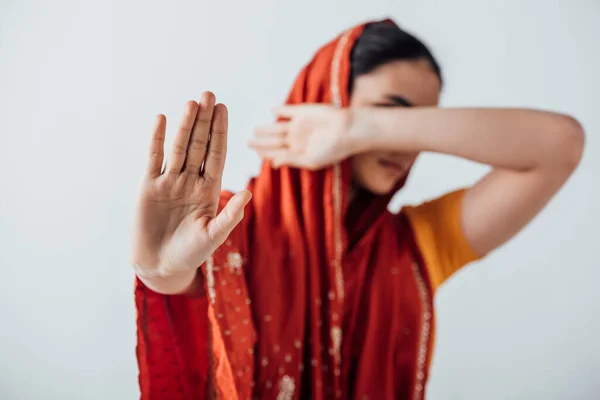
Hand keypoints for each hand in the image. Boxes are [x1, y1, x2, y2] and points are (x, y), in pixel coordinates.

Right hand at [131, 92, 250, 288]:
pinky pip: (153, 159)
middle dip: (204, 121)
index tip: (223, 109)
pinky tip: (160, 119)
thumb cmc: (191, 254)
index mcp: (209, 189)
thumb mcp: (214, 235)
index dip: (220, 132)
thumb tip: (248, 193)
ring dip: (184, 125)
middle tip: (208, 94)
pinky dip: (156, 139)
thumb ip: (229, 214)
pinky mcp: (149, 187)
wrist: (160, 265)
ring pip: (178, 148)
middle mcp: (191, 180)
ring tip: (190, 103)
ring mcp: (170, 182)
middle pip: (199, 145)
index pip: (217, 154)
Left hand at [249, 104, 355, 169]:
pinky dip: (280, 110)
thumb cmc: (332, 150)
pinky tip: (272, 110)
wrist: (346, 129)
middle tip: (247, 143)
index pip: (278, 153)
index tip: (255, 153)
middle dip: (261, 143)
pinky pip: (288, 111)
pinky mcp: (303, 112)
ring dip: (267, 129)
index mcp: (299, 152)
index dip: (266, 153)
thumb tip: (272, 163)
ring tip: (255, 129)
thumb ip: (290, 160)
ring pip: (278, 128)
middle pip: (275, 141)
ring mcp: (299, 125)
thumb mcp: (310, 160)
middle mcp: (297, 139)